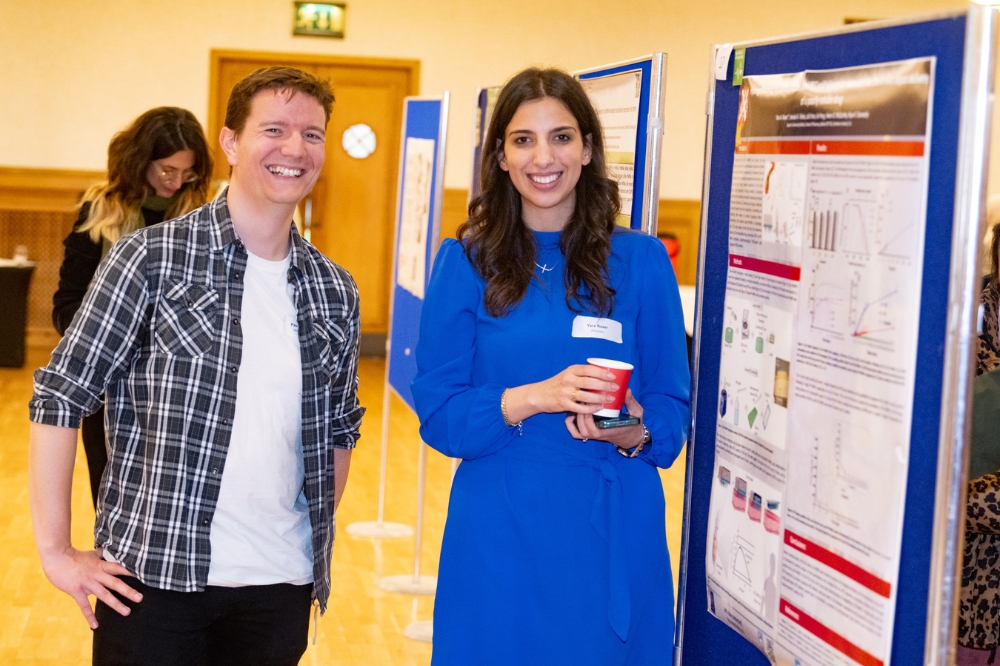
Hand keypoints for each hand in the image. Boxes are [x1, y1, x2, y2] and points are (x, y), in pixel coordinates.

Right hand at [39, 546, 140, 628]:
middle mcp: (97, 574)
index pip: (120, 568)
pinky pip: (84, 606)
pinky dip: (90, 616)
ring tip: (127, 612)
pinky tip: (95, 626)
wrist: (56, 557)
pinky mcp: (77, 591)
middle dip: (128, 591)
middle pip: (116, 583)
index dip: (131, 571)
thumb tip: (110, 550)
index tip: (144, 575)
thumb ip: (102, 554)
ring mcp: (87, 583)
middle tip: (140, 598)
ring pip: (104, 595)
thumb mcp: (91, 553)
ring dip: (116, 604)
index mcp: (101, 565)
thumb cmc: (73, 555)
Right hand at [502, 364, 619, 423]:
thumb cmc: (557, 384)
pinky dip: (592, 408)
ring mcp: (565, 392)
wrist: (539, 394)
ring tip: (610, 399)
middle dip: (605, 386)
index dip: (603, 373)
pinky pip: (581, 408)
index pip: (590, 370)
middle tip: (615, 388)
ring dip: (601, 398)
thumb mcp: (568, 374)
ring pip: (587, 396)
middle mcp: (568, 380)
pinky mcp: (564, 404)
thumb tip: (603, 374)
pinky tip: (599, 408)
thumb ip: (582, 374)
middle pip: (591, 382)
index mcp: (571, 370)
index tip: (613, 377)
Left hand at [565, 389, 645, 451]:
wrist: (631, 437)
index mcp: (610, 431)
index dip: (589, 420)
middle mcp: (600, 435)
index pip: (595, 432)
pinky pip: (576, 434)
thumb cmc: (634, 424)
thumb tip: (626, 389)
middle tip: (582, 399)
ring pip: (579, 432)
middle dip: (581, 416)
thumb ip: (630, 402)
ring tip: (578, 404)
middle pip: (584, 431)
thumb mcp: (636, 412)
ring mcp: (594, 435)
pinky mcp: (591, 434)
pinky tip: (570, 414)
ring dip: (576, 419)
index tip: (590, 406)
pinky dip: (571, 425)